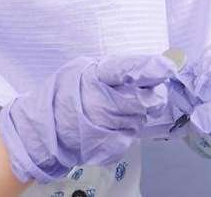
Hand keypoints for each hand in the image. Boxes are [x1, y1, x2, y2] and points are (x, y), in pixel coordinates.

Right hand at [0, 54, 175, 182]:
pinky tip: (109, 123)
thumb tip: (153, 66)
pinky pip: (132, 133)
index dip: (148, 68)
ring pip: (141, 116)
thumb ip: (113, 70)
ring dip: (137, 111)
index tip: (168, 66)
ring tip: (114, 107)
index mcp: (92, 77)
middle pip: (145, 98)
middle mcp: (101, 102)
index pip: (124, 70)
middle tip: (139, 89)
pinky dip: (127, 127)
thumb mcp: (82, 72)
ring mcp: (106, 126)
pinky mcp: (110, 145)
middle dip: (149, 93)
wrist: (43, 132)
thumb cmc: (63, 96)